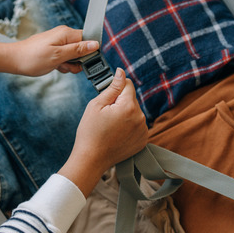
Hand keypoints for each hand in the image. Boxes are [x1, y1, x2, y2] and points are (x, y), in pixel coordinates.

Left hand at [0, 26, 99, 75]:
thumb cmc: (33, 58)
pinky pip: (65, 56)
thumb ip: (78, 50)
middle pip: (82, 48)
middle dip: (77, 60)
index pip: (88, 39)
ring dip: (69, 64)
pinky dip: (62, 63)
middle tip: (67, 66)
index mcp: (66, 33)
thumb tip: (95, 44)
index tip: (81, 62)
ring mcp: (58, 41)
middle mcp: (63, 35)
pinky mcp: (54, 48)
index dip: (88, 52)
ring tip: (59, 66)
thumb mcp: (58, 56)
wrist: (14, 60)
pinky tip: (56, 66)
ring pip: (74, 54)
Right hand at [58, 68, 147, 196]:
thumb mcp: (96, 105)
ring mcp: (143, 130)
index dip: (116, 88)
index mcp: (128, 107)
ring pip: (134, 112)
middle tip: (105, 116)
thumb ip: (112, 87)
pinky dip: (129, 127)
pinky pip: (137, 126)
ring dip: (125, 115)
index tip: (107, 97)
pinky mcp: (143, 140)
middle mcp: (140, 117)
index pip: (128, 85)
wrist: (92, 159)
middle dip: (120, 103)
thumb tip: (121, 72)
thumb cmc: (90, 132)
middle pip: (131, 99)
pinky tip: (117, 134)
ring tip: (110, 127)